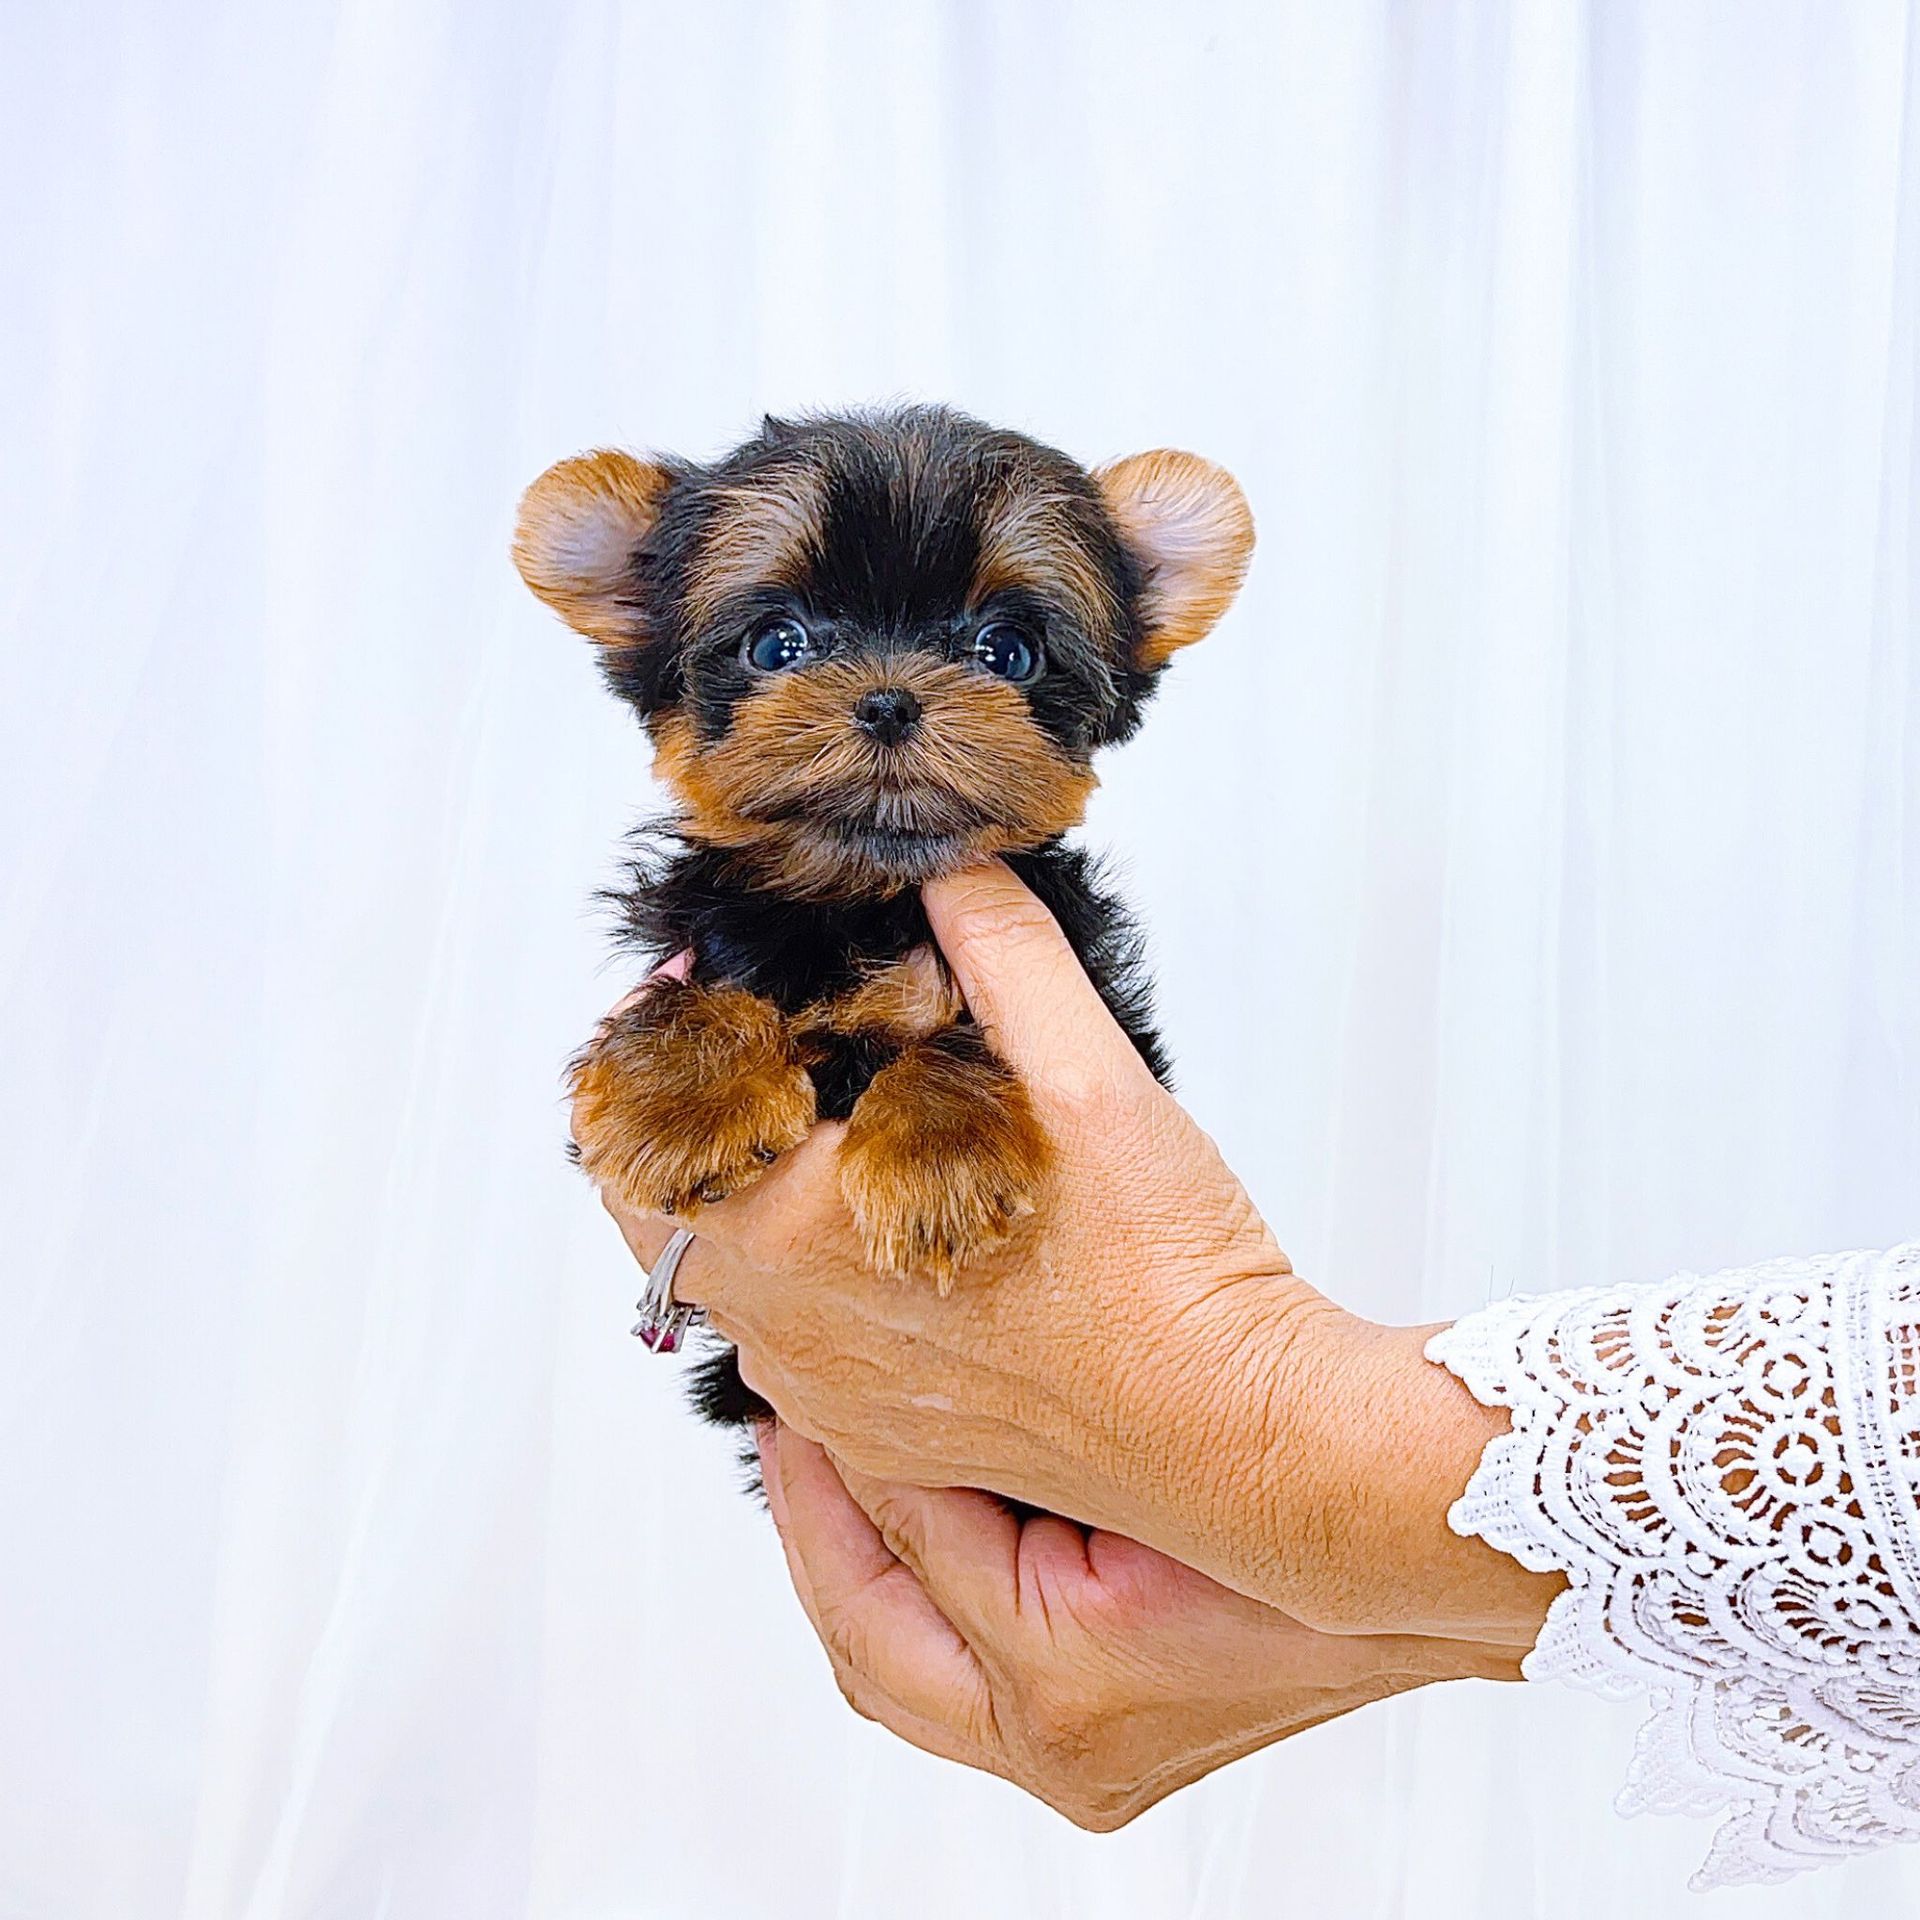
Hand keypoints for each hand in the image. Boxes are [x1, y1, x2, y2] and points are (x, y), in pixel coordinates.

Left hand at [606, 862, 1559, 1641]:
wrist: (1240, 1436)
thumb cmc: (1170, 1281)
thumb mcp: (1090, 1083)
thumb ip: (1006, 959)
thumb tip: (954, 873)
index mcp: (810, 1239)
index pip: (642, 1141)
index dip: (651, 1047)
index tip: (697, 987)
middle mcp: (797, 1333)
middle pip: (660, 1213)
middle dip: (684, 1116)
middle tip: (751, 1039)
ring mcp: (834, 1396)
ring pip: (721, 1280)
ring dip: (735, 1194)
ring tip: (814, 1117)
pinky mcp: (884, 1432)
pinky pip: (786, 1343)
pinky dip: (794, 1269)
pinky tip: (876, 1220)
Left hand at [759, 1422, 1522, 1826]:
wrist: (1420, 1566)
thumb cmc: (1306, 1522)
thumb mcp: (1130, 1469)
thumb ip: (1005, 1454)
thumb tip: (895, 1411)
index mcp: (1063, 1693)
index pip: (898, 1566)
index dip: (836, 1475)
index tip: (800, 1402)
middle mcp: (1061, 1749)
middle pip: (868, 1645)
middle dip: (814, 1533)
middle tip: (787, 1437)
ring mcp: (1077, 1759)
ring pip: (900, 1671)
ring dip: (853, 1569)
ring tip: (825, 1474)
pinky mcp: (1096, 1749)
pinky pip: (952, 1681)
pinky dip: (913, 1603)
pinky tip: (905, 1526)